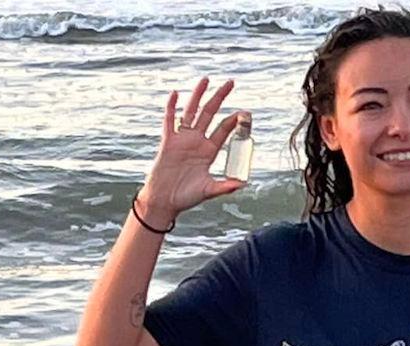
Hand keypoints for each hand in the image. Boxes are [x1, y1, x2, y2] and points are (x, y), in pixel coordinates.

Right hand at [137, 77, 246, 218]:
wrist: (165, 201)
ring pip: (191, 112)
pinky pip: (169, 122)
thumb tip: (242, 184)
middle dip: (220, 98)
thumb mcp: (209, 191)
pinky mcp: (168, 142)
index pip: (223, 130)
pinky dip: (171, 108)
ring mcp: (182, 140)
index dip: (234, 121)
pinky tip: (175, 94)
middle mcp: (197, 142)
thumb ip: (225, 187)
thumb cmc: (186, 197)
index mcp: (209, 152)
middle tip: (230, 83)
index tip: (245, 112)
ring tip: (206, 80)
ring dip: (198, 96)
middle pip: (210, 114)